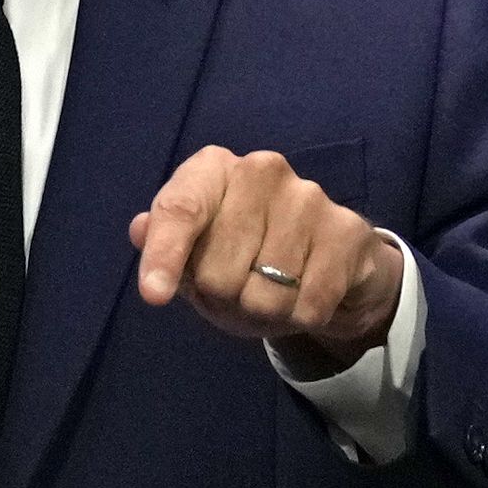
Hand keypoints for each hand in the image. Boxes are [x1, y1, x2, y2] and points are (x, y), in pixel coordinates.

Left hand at [130, 145, 398, 375]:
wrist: (329, 261)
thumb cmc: (244, 254)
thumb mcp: (196, 253)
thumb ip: (164, 243)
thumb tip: (140, 229)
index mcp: (212, 169)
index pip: (180, 210)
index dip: (164, 254)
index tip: (154, 295)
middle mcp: (261, 170)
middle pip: (218, 270)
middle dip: (223, 297)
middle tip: (238, 287)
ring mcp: (308, 196)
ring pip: (265, 294)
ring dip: (263, 311)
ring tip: (272, 291)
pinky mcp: (347, 230)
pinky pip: (308, 305)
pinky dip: (300, 318)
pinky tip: (305, 295)